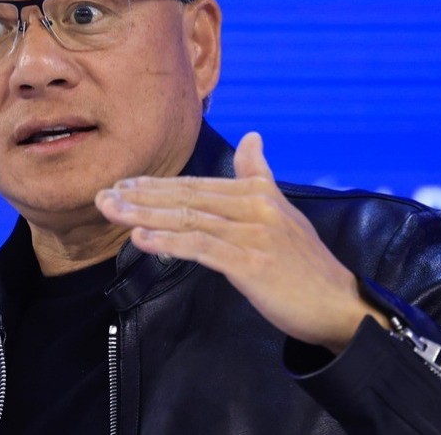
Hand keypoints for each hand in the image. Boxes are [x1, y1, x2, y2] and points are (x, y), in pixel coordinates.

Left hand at [95, 132, 387, 352]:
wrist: (337, 304)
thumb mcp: (282, 211)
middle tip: (103, 196)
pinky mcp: (251, 261)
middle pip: (186, 197)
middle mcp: (254, 206)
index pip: (197, 185)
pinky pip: (201, 247)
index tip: (122, 184)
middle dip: (141, 196)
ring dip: (144, 215)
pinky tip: (141, 239)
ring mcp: (253, 233)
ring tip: (111, 213)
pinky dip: (168, 241)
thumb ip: (260, 175)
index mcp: (258, 192)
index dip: (157, 184)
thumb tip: (252, 136)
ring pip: (188, 219)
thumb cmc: (304, 264)